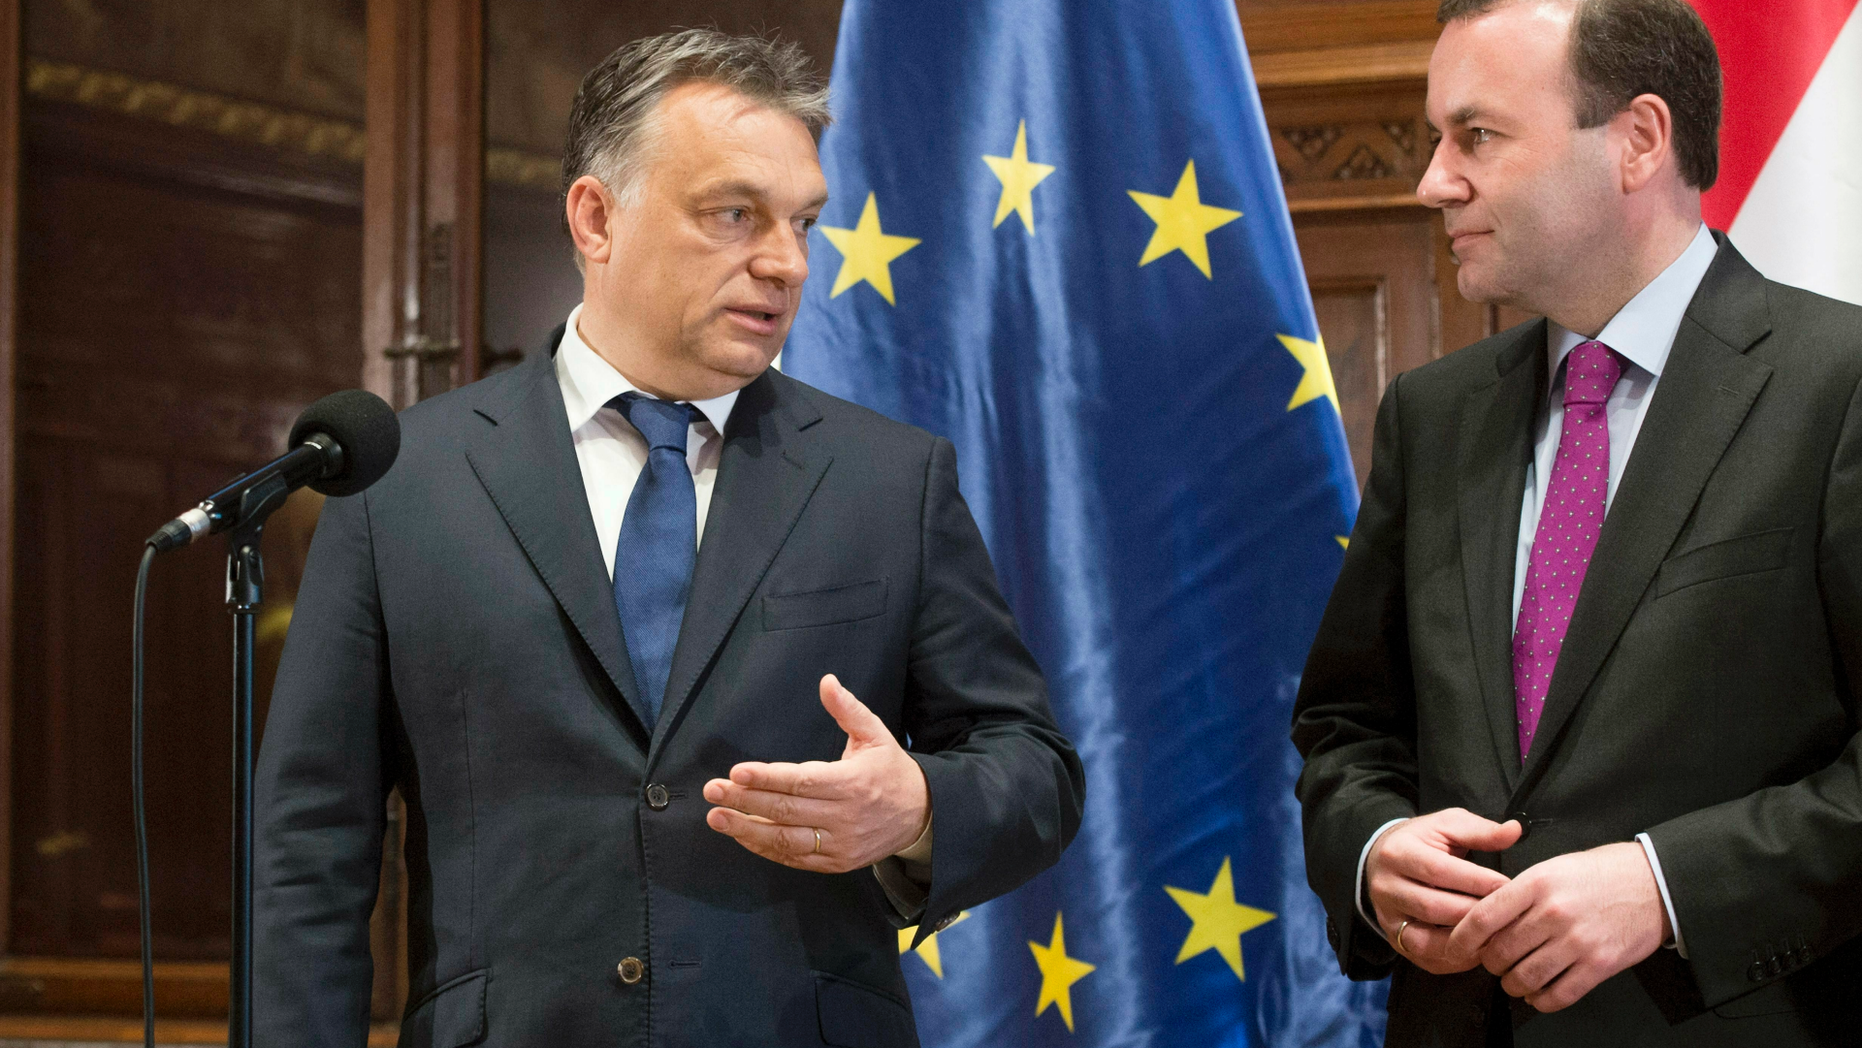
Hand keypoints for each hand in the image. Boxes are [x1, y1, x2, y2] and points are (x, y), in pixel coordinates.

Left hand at [703, 674, 929, 873]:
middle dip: (745, 801)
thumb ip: (848, 709)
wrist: (922, 815)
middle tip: (712, 790)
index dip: (767, 778)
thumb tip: (826, 681)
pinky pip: (794, 857)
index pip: (802, 781)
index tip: (736, 772)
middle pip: (786, 811)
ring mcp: (840, 844)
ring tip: (716, 817)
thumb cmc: (891, 770)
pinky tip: (742, 834)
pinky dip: (765, 848)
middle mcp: (845, 816)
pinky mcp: (836, 863)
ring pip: (785, 839)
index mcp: (853, 782)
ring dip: (746, 829)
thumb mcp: (876, 734)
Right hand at [1367, 808, 1521, 973]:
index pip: (1439, 872)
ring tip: (1497, 935)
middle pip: (1433, 908)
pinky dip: (1455, 959)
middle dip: (1475, 914)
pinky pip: (1425, 958)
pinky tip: (1478, 950)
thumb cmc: (1424, 841)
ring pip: (1427, 939)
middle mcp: (1385, 887)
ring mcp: (1386, 917)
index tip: (1510, 887)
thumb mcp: (1448, 825)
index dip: (1477, 882)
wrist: (1384, 859)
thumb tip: (1515, 830)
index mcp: (1397, 853)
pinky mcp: (1393, 939)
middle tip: (1509, 915)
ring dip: (1465, 941)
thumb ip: (1481, 831)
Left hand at [1449, 842, 1668, 1011]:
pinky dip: (1540, 1000)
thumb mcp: (1551, 868)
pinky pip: (1557, 996)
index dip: (1462, 939)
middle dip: (1489, 963)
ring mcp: (1577, 942)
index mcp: (1536, 884)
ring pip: (1524, 978)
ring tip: (1515, 977)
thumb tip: (1484, 919)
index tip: (1455, 948)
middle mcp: (1553, 913)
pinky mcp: (1599, 966)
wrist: (1653, 883)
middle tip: (1494, 960)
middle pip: (1499, 952)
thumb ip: (1518, 893)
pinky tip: (1539, 992)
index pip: (1483, 917)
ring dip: (1512, 984)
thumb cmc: (1599, 873)